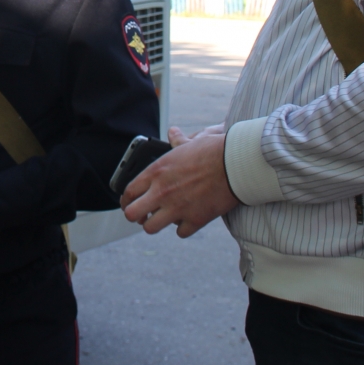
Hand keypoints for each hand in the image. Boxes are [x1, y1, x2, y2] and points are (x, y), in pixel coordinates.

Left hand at [120, 124, 239, 237]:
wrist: (236, 164)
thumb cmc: (214, 150)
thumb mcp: (190, 143)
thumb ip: (177, 140)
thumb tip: (173, 132)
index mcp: (157, 172)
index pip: (128, 191)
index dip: (126, 200)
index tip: (130, 203)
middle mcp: (162, 191)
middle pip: (132, 214)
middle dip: (136, 216)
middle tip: (143, 215)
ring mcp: (177, 207)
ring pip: (151, 228)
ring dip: (156, 224)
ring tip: (164, 219)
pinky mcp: (195, 219)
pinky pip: (180, 232)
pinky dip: (183, 228)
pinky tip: (187, 220)